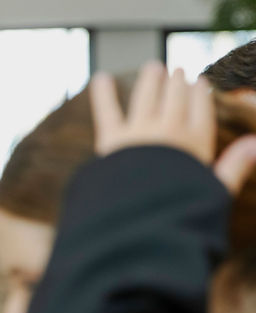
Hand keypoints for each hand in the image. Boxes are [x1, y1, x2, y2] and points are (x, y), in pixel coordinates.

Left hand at [91, 63, 255, 194]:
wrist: (140, 217)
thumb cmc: (180, 208)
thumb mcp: (214, 191)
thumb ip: (234, 166)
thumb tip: (255, 144)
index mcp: (196, 143)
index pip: (201, 109)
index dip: (199, 94)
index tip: (199, 82)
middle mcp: (170, 130)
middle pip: (175, 98)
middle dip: (176, 82)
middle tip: (175, 71)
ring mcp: (140, 132)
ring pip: (147, 97)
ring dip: (150, 80)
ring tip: (152, 68)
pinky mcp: (112, 139)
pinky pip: (107, 111)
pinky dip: (102, 93)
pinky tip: (100, 78)